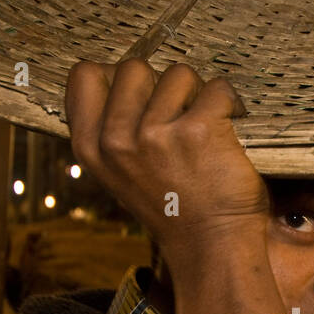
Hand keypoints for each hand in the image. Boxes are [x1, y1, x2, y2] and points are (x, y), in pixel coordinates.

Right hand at [66, 59, 270, 260]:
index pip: (84, 76)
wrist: (211, 245)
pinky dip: (230, 105)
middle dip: (162, 85)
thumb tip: (116, 74)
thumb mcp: (120, 175)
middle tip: (179, 118)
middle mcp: (116, 141)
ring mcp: (155, 135)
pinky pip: (217, 89)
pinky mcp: (197, 130)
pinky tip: (227, 134)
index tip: (141, 97)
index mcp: (90, 149)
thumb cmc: (172, 207)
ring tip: (204, 132)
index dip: (116, 77)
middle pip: (134, 67)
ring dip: (198, 95)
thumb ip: (111, 130)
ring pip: (178, 74)